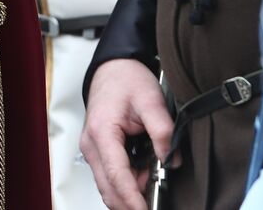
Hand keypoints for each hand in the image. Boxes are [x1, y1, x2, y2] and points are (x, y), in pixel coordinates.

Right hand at [79, 59, 174, 209]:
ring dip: (130, 192)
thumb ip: (163, 131)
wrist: (113, 67)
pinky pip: (110, 175)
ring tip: (153, 183)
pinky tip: (144, 176)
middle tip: (153, 205)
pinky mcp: (98, 150)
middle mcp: (91, 144)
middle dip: (130, 202)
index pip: (117, 176)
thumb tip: (171, 159)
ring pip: (108, 185)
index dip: (132, 199)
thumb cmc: (125, 79)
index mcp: (102, 132)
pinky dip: (127, 183)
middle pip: (107, 188)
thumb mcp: (151, 100)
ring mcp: (92, 148)